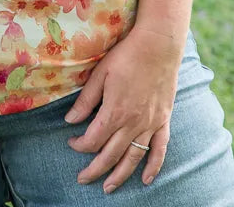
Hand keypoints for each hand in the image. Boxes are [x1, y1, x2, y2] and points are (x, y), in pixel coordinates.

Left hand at [64, 24, 183, 192]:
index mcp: (114, 112)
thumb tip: (70, 120)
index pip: (93, 140)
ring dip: (120, 175)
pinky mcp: (163, 121)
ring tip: (108, 187)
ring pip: (133, 158)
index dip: (79, 145)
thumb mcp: (100, 74)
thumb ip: (85, 100)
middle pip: (111, 155)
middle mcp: (133, 123)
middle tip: (82, 179)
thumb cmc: (126, 56)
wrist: (158, 46)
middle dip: (94, 169)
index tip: (71, 142)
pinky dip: (154, 167)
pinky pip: (160, 150)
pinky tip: (147, 180)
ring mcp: (150, 124)